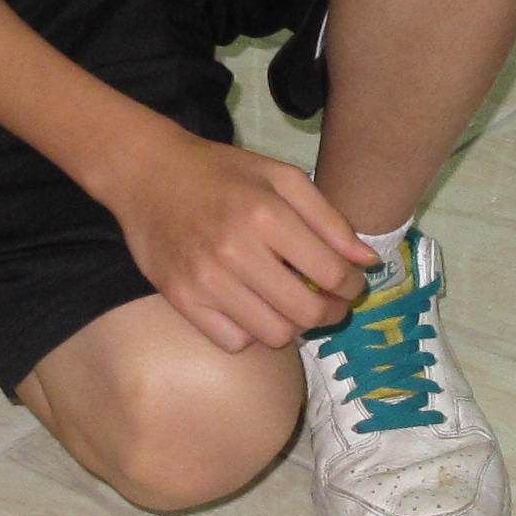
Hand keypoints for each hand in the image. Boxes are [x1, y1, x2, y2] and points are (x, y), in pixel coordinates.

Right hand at [98, 126, 370, 350]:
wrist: (148, 175)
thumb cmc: (222, 173)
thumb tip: (367, 262)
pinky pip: (234, 342)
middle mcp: (235, 252)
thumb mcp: (281, 177)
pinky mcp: (182, 300)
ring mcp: (205, 281)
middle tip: (331, 303)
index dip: (352, 285)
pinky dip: (252, 333)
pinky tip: (254, 309)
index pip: (330, 273)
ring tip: (294, 307)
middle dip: (331, 313)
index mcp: (266, 215)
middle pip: (305, 313)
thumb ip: (328, 219)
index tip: (352, 283)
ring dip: (294, 327)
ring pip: (273, 334)